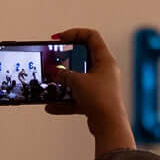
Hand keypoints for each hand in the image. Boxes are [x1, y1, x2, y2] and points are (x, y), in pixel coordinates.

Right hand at [45, 28, 134, 156]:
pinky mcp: (94, 101)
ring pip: (78, 78)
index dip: (74, 33)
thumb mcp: (78, 81)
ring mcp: (99, 86)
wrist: (109, 125)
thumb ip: (64, 74)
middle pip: (83, 57)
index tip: (59, 39)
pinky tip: (51, 106)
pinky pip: (76, 97)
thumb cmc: (100, 99)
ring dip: (63, 81)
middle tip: (53, 60)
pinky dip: (64, 101)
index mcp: (105, 60)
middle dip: (66, 59)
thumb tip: (55, 72)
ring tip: (50, 81)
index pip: (91, 36)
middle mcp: (104, 71)